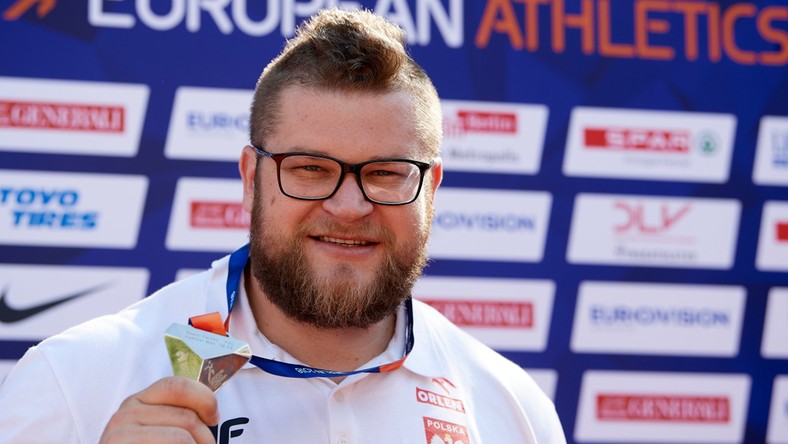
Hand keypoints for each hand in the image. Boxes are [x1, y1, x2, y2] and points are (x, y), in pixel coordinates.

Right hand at [100, 376, 217, 443]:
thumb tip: (212, 414)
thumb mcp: (159, 430)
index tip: (214, 419)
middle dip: (205, 438)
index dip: (204, 399)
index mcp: (137, 402)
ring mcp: (119, 435)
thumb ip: (176, 417)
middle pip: (186, 417)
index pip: (177, 386)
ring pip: (181, 438)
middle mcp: (124, 415)